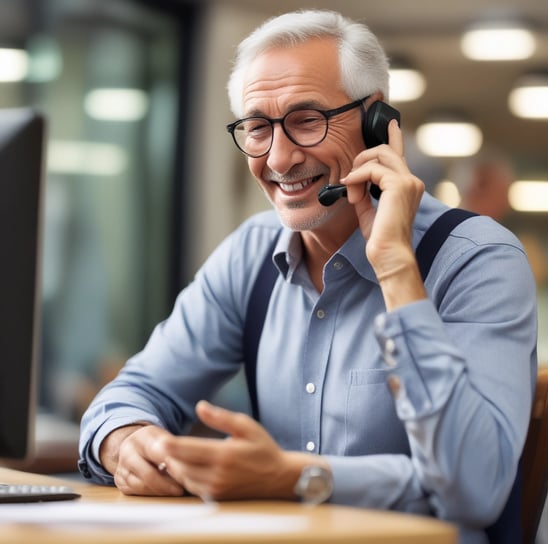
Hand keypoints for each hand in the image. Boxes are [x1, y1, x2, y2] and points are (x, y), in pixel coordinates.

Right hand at [100, 424, 185, 495]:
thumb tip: (186, 464)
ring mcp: (121, 468)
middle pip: (148, 474)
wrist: (134, 444)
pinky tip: (164, 492)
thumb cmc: (155, 442)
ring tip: (176, 491)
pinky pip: (136, 492)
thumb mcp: (164, 437)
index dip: (172, 464)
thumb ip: (173, 447)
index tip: (185, 472)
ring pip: (142, 486)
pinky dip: (152, 493)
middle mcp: (127, 451)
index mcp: (141, 437)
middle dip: (167, 484)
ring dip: (160, 491)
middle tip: (182, 489)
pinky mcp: (120, 482)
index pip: (157, 453)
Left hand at [149, 401, 318, 500]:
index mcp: (224, 455)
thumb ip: (221, 417)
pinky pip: (192, 487)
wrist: (278, 477)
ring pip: (184, 478)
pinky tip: (185, 465)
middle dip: (169, 456)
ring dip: (175, 466)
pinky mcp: (216, 497)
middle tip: (161, 443)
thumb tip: (200, 405)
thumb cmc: (262, 448)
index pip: (189, 451)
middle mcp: (218, 475)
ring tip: (171, 453)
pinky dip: (185, 476)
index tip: (158, 439)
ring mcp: (217, 489)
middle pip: (181, 466)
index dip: (171, 445)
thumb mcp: (246, 426)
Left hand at [342, 120, 425, 307]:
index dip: (394, 137)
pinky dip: (357, 178)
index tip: (390, 123)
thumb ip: (363, 194)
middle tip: (349, 180)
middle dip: (362, 159)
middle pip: (384, 150)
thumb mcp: (368, 212)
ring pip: (378, 155)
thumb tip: (352, 182)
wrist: (388, 254)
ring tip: (351, 191)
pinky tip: (352, 193)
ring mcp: (408, 181)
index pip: (399, 155)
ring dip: (358, 170)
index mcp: (406, 186)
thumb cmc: (380, 238)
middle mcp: (411, 180)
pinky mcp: (400, 185)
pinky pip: (372, 169)